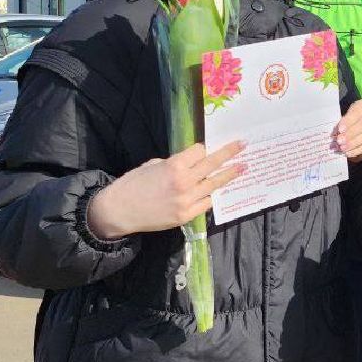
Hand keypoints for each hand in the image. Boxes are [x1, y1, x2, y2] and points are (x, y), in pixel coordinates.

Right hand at [85, 141, 244, 241]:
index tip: (204, 150)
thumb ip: (173, 164)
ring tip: (242, 167)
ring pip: (214, 184)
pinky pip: (206, 203)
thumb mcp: (151, 165)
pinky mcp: (186, 215)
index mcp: (174, 166)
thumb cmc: (132, 184)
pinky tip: (216, 191)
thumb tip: (189, 164)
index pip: (200, 151)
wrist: (119, 211)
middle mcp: (184, 182)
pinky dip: (210, 196)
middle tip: (243, 145)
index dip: (201, 150)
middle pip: (212, 164)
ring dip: (229, 175)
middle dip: (229, 153)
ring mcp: (187, 200)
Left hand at [335, 100, 361, 161]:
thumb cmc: (348, 120)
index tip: (340, 129)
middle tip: (339, 141)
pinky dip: (357, 150)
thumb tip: (335, 134)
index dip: (349, 121)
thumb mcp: (343, 116)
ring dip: (353, 144)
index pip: (358, 111)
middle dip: (351, 134)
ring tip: (342, 149)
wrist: (359, 124)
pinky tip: (348, 153)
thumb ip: (340, 123)